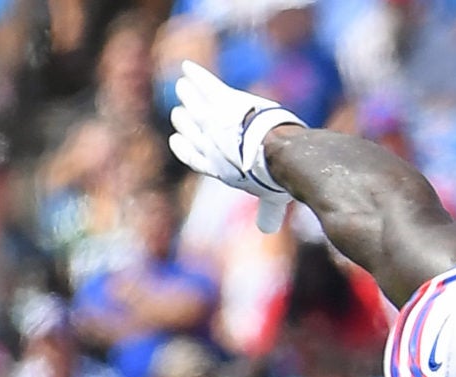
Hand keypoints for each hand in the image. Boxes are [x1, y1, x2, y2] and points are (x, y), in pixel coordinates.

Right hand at [167, 60, 304, 232]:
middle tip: (183, 113)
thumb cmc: (274, 179)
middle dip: (185, 118)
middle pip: (186, 125)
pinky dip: (196, 74)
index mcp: (214, 166)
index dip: (183, 146)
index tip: (179, 139)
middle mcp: (207, 141)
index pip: (190, 154)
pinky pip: (204, 83)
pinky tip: (188, 67)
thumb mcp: (269, 199)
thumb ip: (267, 213)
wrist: (277, 153)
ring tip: (185, 88)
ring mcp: (211, 118)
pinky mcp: (221, 99)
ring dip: (189, 95)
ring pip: (191, 102)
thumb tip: (268, 230)